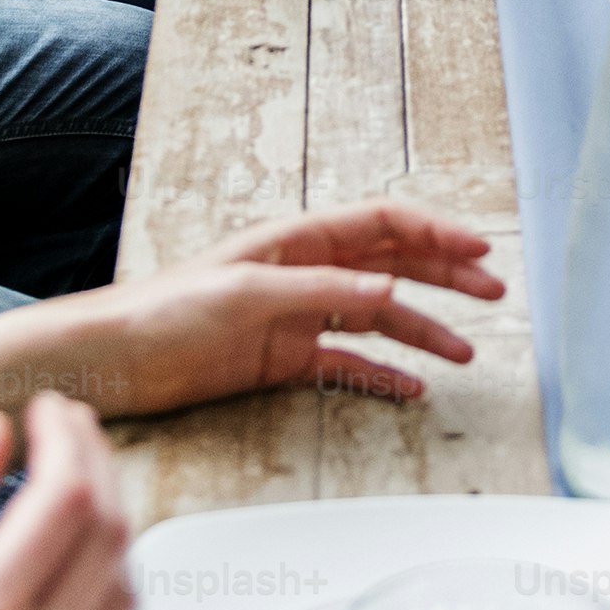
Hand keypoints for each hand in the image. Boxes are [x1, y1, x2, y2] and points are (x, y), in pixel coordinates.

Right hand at [0, 397, 130, 609]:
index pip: (65, 499)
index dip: (67, 438)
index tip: (49, 410)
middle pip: (110, 537)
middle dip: (97, 466)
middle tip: (70, 431)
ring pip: (125, 596)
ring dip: (112, 530)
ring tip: (79, 490)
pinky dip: (110, 598)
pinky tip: (82, 573)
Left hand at [61, 202, 505, 416]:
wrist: (116, 358)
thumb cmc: (166, 309)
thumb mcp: (246, 292)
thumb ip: (320, 291)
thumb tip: (390, 289)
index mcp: (297, 240)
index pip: (383, 224)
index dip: (435, 233)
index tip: (479, 251)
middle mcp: (305, 272)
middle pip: (393, 265)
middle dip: (446, 276)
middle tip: (493, 293)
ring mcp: (298, 316)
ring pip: (378, 316)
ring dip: (423, 329)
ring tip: (466, 352)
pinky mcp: (284, 359)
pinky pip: (348, 363)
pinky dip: (383, 372)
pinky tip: (414, 385)